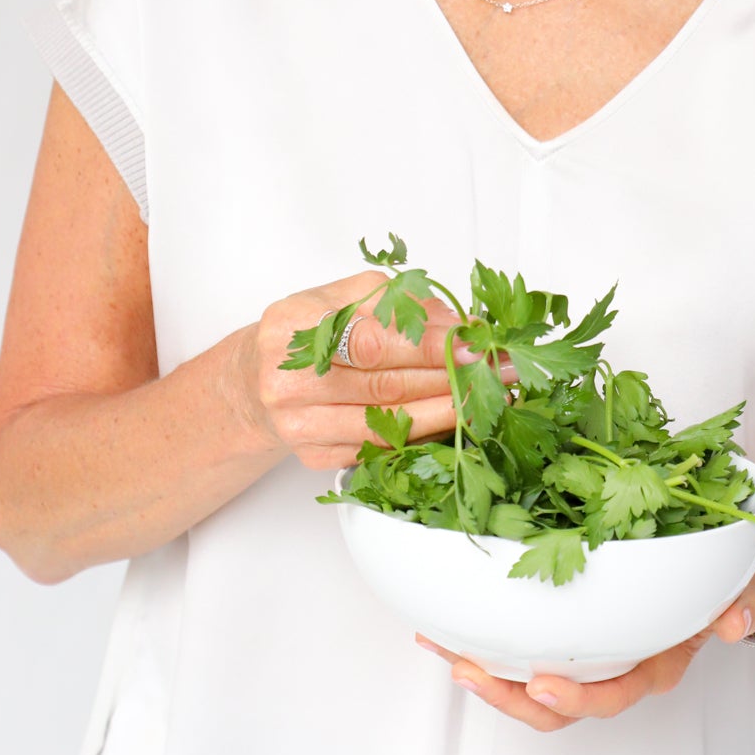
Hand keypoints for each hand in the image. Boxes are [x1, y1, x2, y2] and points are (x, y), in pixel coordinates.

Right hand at [233, 270, 515, 468]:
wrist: (251, 383)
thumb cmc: (305, 330)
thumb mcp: (338, 296)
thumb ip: (395, 302)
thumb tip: (458, 322)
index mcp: (291, 325)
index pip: (370, 338)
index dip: (427, 342)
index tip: (475, 342)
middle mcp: (287, 379)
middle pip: (384, 383)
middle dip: (451, 376)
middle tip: (503, 369)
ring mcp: (298, 425)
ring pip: (388, 422)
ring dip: (448, 410)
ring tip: (494, 397)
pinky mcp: (314, 457)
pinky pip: (380, 448)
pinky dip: (424, 433)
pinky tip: (458, 419)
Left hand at [416, 574, 754, 730]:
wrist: (727, 584)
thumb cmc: (728, 588)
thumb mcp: (745, 591)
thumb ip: (742, 605)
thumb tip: (733, 622)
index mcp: (653, 666)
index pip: (612, 695)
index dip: (576, 697)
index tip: (542, 684)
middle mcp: (615, 671)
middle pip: (556, 707)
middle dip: (508, 696)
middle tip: (466, 671)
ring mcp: (587, 658)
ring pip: (529, 685)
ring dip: (484, 672)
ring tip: (442, 649)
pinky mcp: (565, 638)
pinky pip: (520, 650)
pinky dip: (481, 640)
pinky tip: (443, 624)